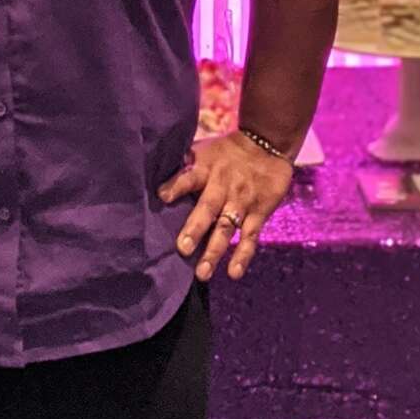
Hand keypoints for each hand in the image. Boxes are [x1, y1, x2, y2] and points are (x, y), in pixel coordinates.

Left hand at [156, 130, 294, 282]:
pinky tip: (233, 273)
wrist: (267, 145)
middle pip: (208, 208)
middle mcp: (223, 187)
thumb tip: (153, 174)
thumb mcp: (204, 151)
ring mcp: (241, 202)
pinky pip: (250, 237)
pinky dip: (243, 256)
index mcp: (206, 170)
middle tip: (183, 249)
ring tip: (202, 273)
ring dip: (215, 251)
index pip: (189, 177)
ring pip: (227, 228)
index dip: (176, 185)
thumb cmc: (226, 151)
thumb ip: (183, 164)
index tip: (162, 196)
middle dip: (195, 228)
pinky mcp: (259, 213)